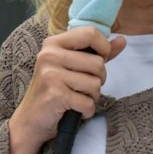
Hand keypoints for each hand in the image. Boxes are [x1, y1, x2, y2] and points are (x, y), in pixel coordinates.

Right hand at [9, 27, 126, 153]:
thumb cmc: (53, 91)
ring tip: (77, 99)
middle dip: (98, 80)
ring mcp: (51, 75)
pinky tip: (75, 110)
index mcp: (53, 43)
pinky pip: (88, 103)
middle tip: (83, 87)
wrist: (30, 120)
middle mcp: (49, 55)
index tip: (97, 61)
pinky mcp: (55, 95)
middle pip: (98, 63)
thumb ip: (97, 53)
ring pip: (96, 84)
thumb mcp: (72, 67)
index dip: (103, 48)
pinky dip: (86, 111)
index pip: (90, 33)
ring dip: (92, 97)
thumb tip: (122, 40)